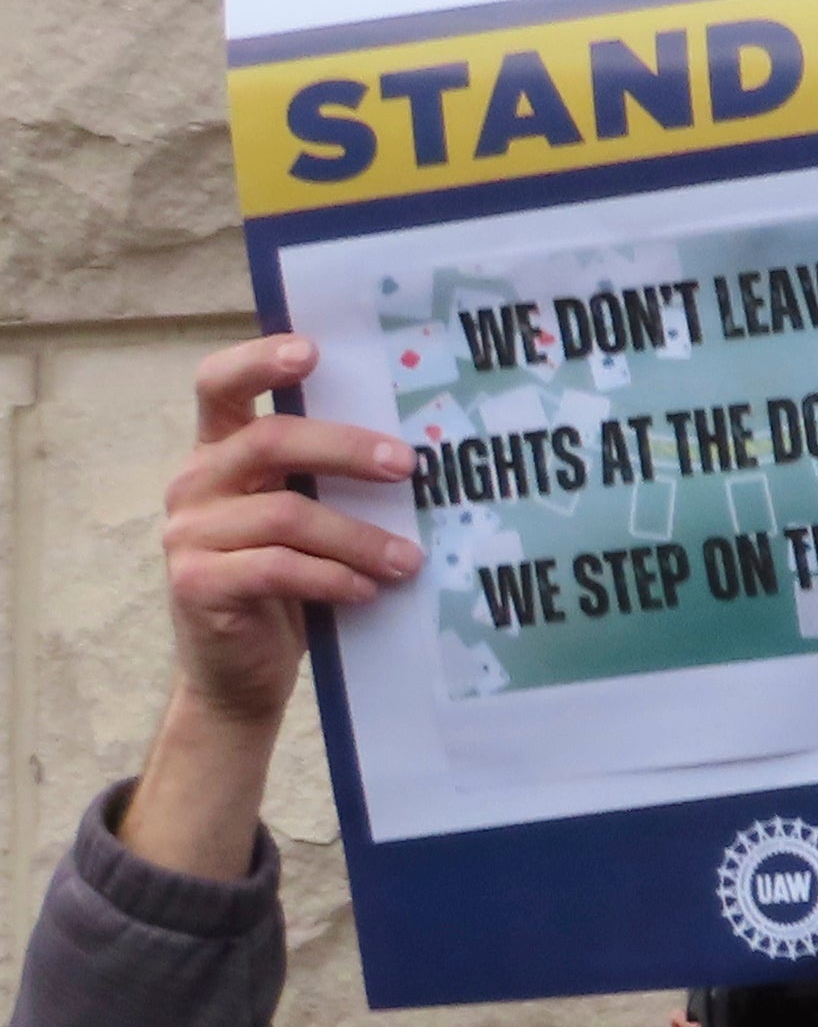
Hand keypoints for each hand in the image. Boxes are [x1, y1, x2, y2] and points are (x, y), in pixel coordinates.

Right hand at [131, 337, 422, 878]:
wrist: (242, 675)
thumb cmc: (290, 588)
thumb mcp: (307, 523)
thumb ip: (328, 483)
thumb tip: (420, 450)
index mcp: (218, 454)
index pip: (219, 385)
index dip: (259, 361)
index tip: (312, 352)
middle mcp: (194, 483)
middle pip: (267, 440)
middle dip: (344, 448)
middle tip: (408, 465)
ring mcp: (188, 533)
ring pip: (284, 514)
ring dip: (359, 536)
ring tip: (411, 561)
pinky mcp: (197, 583)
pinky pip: (276, 568)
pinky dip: (331, 577)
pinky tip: (369, 591)